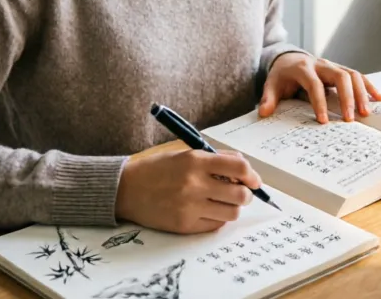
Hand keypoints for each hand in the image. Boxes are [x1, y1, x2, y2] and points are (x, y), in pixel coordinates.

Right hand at [114, 149, 261, 233]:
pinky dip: (218, 218)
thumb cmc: (158, 169)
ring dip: (233, 208)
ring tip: (225, 202)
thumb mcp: (185, 154)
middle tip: (243, 193)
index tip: (254, 180)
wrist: (126, 189)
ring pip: (231, 213)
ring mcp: (189, 207)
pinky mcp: (184, 225)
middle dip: (247, 194)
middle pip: (240, 194)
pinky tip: (209, 210)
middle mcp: (194, 184)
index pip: (239, 167)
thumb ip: (214, 159)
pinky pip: (215, 225)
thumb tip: (244, 170)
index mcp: (195, 161)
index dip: (252, 175)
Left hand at [259, 52, 380, 123]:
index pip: (314, 84)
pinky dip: (369, 86)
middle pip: (339, 76)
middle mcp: (321, 64)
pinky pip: (358, 76)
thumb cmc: (281, 76)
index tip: (323, 121)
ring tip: (366, 113)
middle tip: (349, 119)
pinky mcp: (341, 69)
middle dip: (346, 97)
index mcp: (303, 68)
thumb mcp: (271, 85)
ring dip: (361, 93)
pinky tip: (379, 99)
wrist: (288, 59)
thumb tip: (264, 113)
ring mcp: (333, 65)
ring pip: (352, 75)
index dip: (319, 102)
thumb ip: (268, 98)